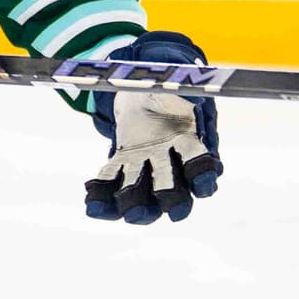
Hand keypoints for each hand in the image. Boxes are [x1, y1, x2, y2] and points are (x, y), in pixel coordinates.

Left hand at [84, 31, 223, 224]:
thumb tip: (193, 86)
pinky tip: (93, 204)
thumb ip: (189, 92)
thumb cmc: (173, 88)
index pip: (201, 168)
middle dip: (172, 201)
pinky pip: (110, 180)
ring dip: (134, 203)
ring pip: (139, 192)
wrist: (149, 86)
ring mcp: (143, 166)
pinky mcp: (121, 162)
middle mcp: (170, 165)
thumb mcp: (186, 87)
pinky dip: (101, 193)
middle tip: (172, 210)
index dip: (204, 179)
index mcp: (192, 147)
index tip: (204, 187)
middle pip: (172, 191)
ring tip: (129, 213)